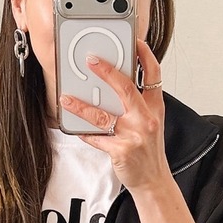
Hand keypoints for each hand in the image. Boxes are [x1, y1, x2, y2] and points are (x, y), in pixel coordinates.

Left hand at [60, 37, 169, 194]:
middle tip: (91, 60)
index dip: (145, 55)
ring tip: (66, 99)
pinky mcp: (121, 151)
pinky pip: (97, 138)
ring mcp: (134, 135)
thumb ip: (139, 104)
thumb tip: (116, 84)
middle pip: (126, 88)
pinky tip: (75, 127)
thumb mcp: (151, 123)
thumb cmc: (149, 151)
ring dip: (81, 106)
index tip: (135, 42)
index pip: (153, 75)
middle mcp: (146, 119)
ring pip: (103, 115)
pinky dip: (84, 133)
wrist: (153, 180)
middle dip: (107, 72)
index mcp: (155, 108)